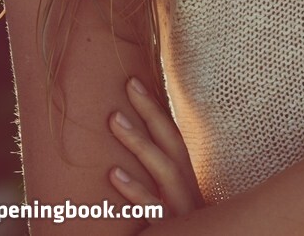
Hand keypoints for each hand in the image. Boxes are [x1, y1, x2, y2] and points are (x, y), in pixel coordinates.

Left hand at [109, 77, 202, 217]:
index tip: (134, 83)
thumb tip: (122, 154)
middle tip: (129, 84)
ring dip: (140, 142)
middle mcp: (190, 193)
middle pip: (173, 146)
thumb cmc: (170, 230)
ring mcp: (183, 212)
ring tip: (114, 119)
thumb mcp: (168, 205)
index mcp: (187, 183)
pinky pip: (155, 210)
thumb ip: (154, 182)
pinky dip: (136, 191)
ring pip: (166, 171)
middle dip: (152, 112)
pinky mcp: (171, 230)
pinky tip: (114, 174)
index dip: (156, 111)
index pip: (173, 140)